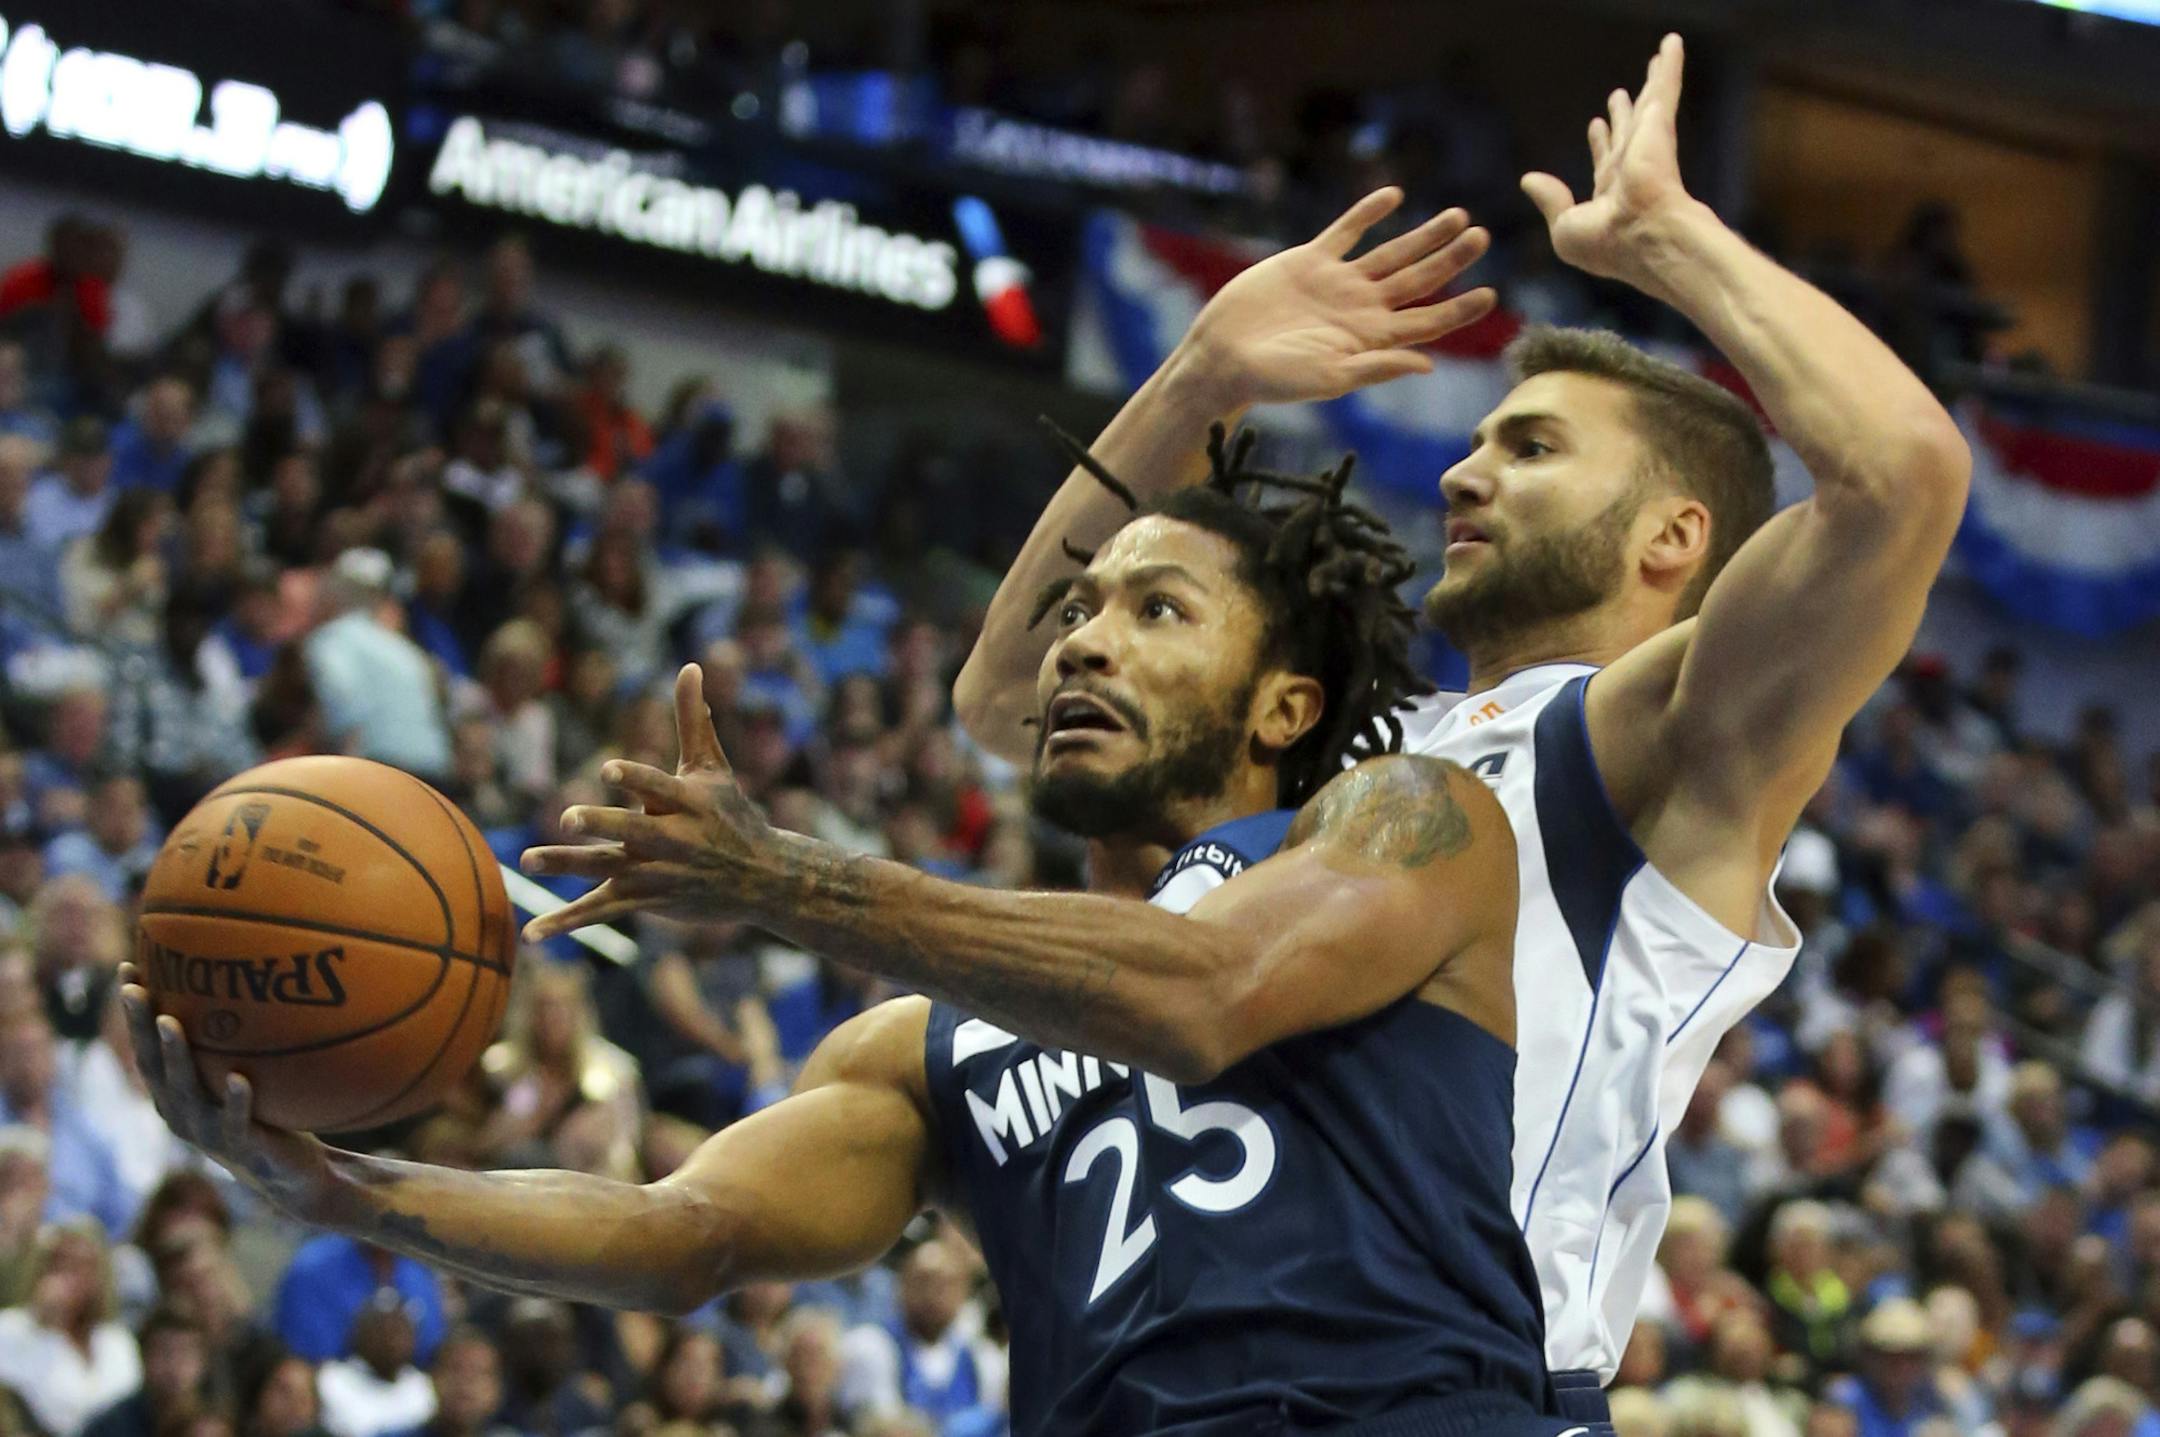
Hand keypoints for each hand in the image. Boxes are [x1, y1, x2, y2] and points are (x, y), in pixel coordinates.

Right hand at [118, 968, 336, 1218]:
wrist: (294, 1173)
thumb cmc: (268, 1112)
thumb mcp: (249, 1070)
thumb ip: (241, 1038)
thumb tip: (252, 975)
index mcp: (176, 1094)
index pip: (148, 1047)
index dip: (136, 1012)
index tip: (129, 968)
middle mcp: (182, 1112)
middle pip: (153, 1066)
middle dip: (140, 1027)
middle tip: (134, 989)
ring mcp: (210, 1133)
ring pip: (186, 1093)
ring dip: (177, 1057)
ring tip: (171, 1023)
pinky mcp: (244, 1148)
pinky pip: (238, 1122)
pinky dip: (236, 1100)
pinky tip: (239, 1078)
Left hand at [520, 666, 774, 937]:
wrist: (761, 878)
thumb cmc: (732, 814)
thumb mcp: (714, 767)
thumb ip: (694, 719)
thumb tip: (690, 665)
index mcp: (687, 803)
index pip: (658, 788)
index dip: (635, 780)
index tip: (608, 769)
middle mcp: (671, 839)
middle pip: (632, 832)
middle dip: (603, 826)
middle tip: (570, 817)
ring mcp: (656, 872)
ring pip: (606, 869)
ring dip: (568, 865)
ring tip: (529, 859)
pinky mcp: (644, 900)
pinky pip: (599, 912)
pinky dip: (565, 922)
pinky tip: (531, 933)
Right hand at [1173, 188, 1494, 408]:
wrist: (1223, 357)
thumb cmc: (1274, 380)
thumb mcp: (1330, 378)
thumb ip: (1378, 367)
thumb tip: (1429, 365)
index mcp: (1371, 338)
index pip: (1427, 322)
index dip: (1460, 309)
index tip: (1491, 293)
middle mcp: (1361, 308)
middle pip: (1419, 280)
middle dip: (1451, 258)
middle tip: (1483, 236)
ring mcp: (1337, 282)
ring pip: (1392, 252)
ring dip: (1424, 235)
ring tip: (1458, 215)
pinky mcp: (1308, 261)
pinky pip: (1345, 231)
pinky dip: (1368, 213)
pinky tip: (1393, 196)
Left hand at [1521, 34, 1702, 289]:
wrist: (1644, 238)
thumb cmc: (1606, 243)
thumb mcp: (1565, 229)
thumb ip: (1551, 201)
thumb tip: (1528, 179)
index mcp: (1611, 194)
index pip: (1605, 161)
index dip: (1601, 143)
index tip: (1595, 125)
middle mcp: (1633, 166)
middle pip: (1629, 131)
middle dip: (1625, 113)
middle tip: (1619, 95)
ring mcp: (1649, 145)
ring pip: (1651, 103)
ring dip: (1654, 80)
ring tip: (1657, 56)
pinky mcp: (1659, 126)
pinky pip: (1665, 86)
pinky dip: (1670, 65)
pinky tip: (1672, 42)